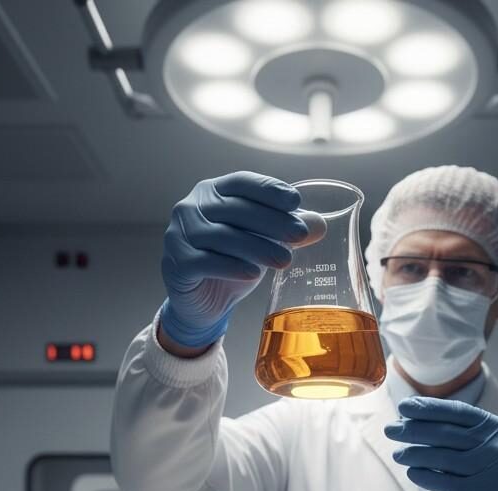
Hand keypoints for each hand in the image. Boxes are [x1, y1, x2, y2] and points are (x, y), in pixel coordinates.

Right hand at [160, 171, 309, 346]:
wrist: (200, 301)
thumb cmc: (231, 263)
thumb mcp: (261, 244)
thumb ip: (286, 232)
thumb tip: (321, 225)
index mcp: (213, 192)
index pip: (243, 182)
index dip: (269, 190)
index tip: (296, 202)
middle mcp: (192, 207)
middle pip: (236, 209)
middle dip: (271, 222)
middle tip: (300, 235)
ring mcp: (180, 234)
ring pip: (223, 236)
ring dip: (258, 248)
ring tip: (285, 260)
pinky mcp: (177, 263)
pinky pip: (206, 262)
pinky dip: (231, 267)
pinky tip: (253, 273)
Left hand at [384, 397, 497, 490]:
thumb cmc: (484, 470)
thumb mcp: (479, 444)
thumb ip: (452, 430)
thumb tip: (407, 418)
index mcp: (494, 426)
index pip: (456, 411)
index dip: (427, 408)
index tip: (402, 407)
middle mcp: (495, 445)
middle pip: (446, 434)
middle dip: (413, 430)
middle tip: (390, 430)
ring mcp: (489, 470)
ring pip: (442, 458)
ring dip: (414, 454)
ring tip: (397, 454)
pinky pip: (444, 482)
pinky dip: (424, 476)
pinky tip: (411, 472)